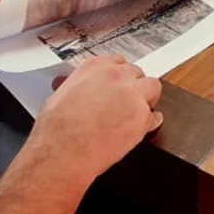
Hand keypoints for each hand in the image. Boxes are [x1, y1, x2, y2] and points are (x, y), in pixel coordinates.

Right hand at [35, 54, 162, 179]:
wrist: (63, 151)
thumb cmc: (57, 129)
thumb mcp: (60, 96)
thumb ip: (77, 87)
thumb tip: (79, 90)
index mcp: (95, 67)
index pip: (117, 61)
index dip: (120, 75)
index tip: (119, 83)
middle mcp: (116, 76)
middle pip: (136, 73)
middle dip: (133, 86)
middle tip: (128, 99)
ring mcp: (132, 95)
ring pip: (153, 87)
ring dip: (147, 97)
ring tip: (140, 109)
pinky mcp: (142, 117)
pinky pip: (155, 116)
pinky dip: (151, 122)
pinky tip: (146, 126)